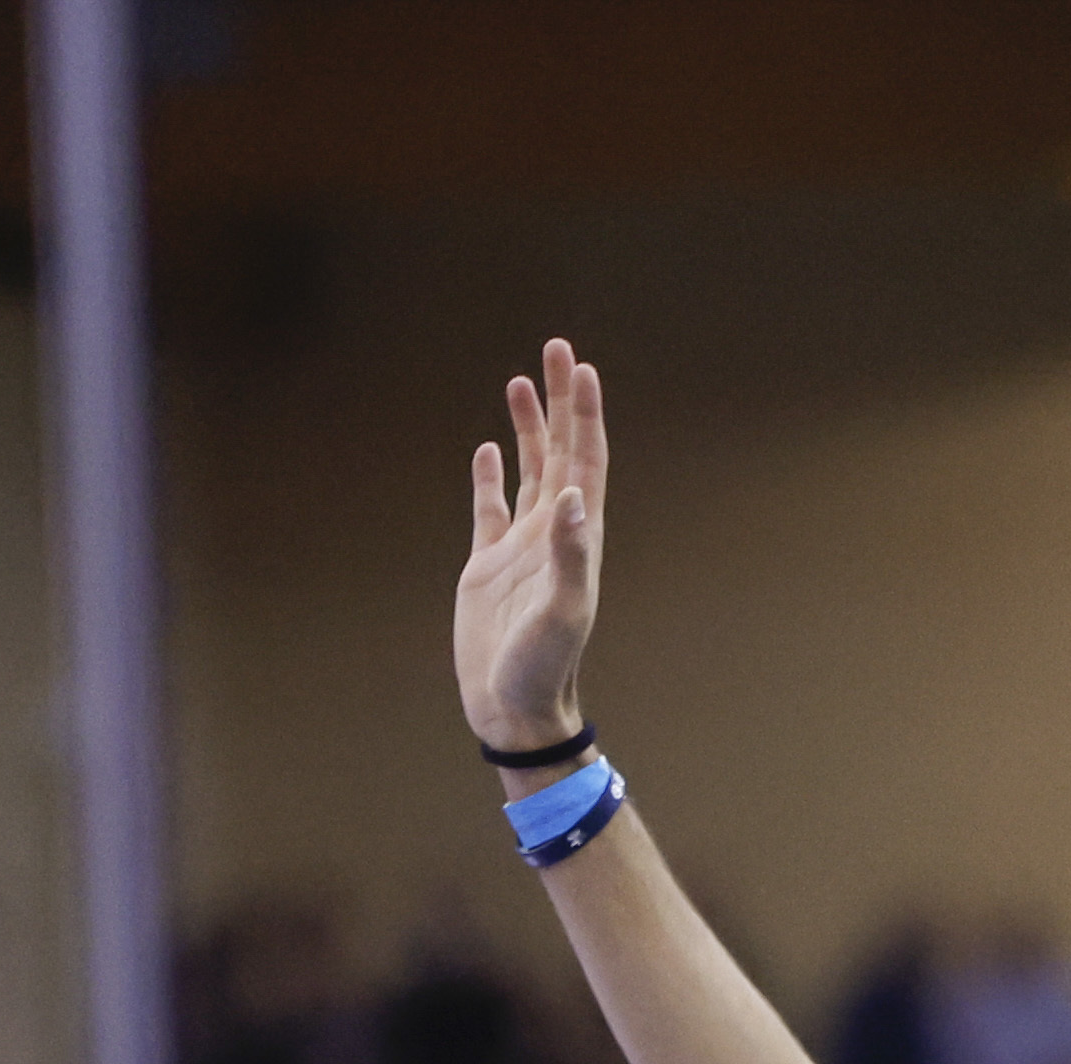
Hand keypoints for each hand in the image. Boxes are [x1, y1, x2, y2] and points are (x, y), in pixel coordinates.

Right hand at [457, 339, 606, 750]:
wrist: (513, 708)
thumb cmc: (543, 667)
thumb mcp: (562, 612)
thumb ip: (569, 555)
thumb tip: (572, 497)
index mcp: (576, 538)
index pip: (584, 460)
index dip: (584, 414)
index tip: (580, 368)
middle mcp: (553, 534)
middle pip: (559, 452)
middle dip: (558, 401)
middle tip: (555, 348)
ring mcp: (520, 548)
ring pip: (526, 471)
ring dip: (527, 428)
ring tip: (519, 382)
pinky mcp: (488, 566)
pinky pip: (490, 508)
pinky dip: (489, 476)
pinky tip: (486, 448)